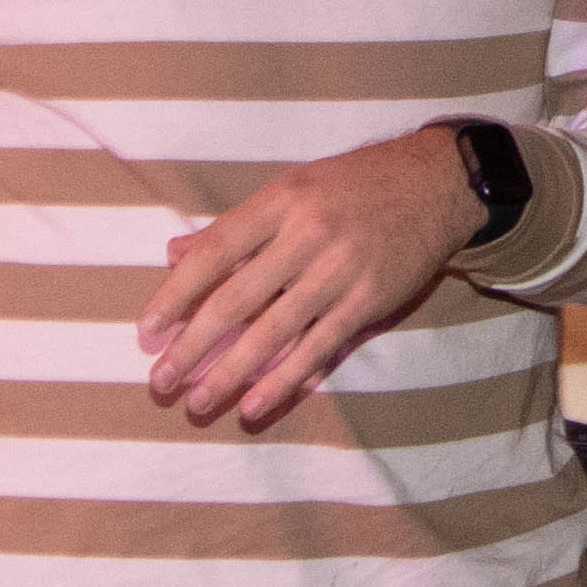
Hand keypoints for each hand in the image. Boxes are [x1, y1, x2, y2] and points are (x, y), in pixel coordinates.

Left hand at [136, 127, 481, 425]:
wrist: (439, 183)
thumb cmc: (356, 184)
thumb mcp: (293, 187)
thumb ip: (236, 225)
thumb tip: (174, 254)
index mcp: (281, 200)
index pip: (214, 252)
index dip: (176, 294)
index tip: (147, 329)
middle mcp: (307, 235)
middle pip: (236, 300)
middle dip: (192, 345)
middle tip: (160, 380)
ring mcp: (340, 271)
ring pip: (273, 333)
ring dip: (229, 373)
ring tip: (198, 401)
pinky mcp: (369, 301)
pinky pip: (318, 349)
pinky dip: (283, 381)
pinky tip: (253, 404)